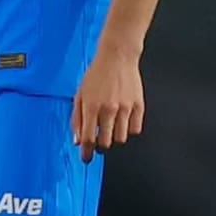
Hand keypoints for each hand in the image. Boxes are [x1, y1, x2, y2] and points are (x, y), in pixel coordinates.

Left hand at [72, 40, 144, 161]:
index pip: (88, 139)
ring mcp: (125, 108)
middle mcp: (109, 109)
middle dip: (100, 146)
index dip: (86, 153)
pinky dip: (129, 130)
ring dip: (114, 138)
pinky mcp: (138, 105)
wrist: (117, 56)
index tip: (86, 158)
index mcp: (92, 106)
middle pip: (105, 142)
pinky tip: (123, 123)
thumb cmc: (96, 74)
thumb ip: (77, 118)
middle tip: (99, 141)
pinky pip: (135, 129)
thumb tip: (78, 140)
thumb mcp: (79, 95)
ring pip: (121, 138)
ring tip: (111, 129)